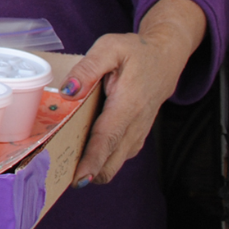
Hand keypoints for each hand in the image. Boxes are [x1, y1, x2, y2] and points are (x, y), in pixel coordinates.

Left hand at [62, 0, 206, 186]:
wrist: (166, 57)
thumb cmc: (136, 51)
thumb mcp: (110, 48)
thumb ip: (88, 68)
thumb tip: (68, 91)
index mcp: (129, 103)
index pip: (108, 137)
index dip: (93, 159)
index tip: (79, 178)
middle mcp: (137, 122)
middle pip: (114, 157)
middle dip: (91, 173)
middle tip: (62, 181)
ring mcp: (139, 130)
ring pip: (118, 159)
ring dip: (97, 169)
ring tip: (68, 173)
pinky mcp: (137, 132)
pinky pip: (121, 153)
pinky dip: (105, 161)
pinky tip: (85, 161)